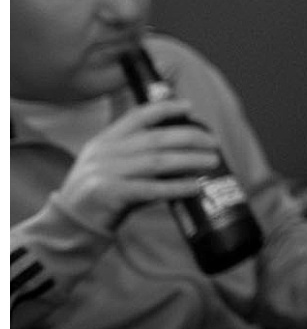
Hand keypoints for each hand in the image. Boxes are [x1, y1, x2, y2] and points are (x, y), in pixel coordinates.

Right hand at [54, 99, 225, 233]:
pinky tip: (195, 186)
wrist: (70, 222)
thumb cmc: (99, 194)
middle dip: (188, 136)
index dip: (164, 108)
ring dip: (189, 160)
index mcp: (106, 140)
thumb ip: (137, 156)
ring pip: (157, 161)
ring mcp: (107, 172)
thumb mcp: (111, 166)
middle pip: (155, 138)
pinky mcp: (111, 194)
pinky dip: (176, 186)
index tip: (189, 106)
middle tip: (213, 141)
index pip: (137, 116)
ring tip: (212, 161)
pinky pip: (150, 189)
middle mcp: (106, 152)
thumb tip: (181, 153)